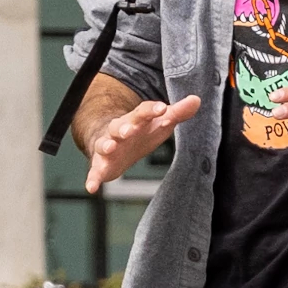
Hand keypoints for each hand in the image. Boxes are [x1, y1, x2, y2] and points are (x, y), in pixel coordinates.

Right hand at [82, 91, 200, 194]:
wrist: (113, 143)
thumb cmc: (140, 132)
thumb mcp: (160, 123)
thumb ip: (177, 113)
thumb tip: (196, 100)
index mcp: (135, 120)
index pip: (143, 112)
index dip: (151, 110)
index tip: (162, 108)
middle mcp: (118, 131)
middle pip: (120, 126)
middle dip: (125, 127)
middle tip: (130, 130)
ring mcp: (107, 147)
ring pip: (104, 144)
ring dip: (106, 145)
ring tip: (109, 148)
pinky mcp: (100, 164)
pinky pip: (94, 171)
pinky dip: (92, 178)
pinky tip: (91, 187)